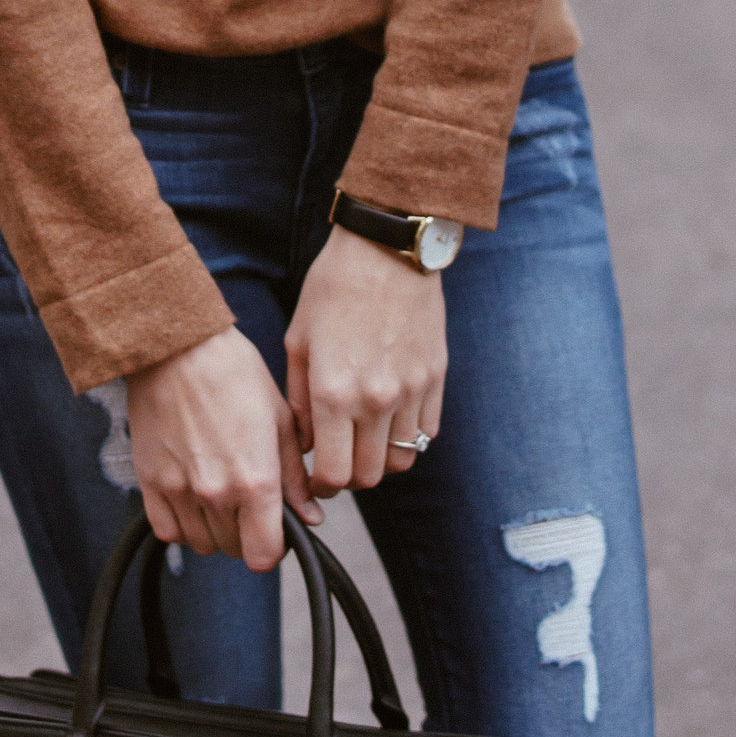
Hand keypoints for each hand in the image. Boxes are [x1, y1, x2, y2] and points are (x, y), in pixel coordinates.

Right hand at [126, 327, 316, 571]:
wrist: (178, 347)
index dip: (274, 548)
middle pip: (235, 550)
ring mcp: (180, 490)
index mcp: (256, 480)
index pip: (264, 555)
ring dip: (216, 530)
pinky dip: (182, 525)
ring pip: (202, 544)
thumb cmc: (234, 373)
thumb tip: (310, 518)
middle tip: (250, 505)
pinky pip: (168, 530)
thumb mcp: (280, 420)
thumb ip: (294, 478)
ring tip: (222, 498)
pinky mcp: (150, 482)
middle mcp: (217, 494)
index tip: (274, 531)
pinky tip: (193, 500)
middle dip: (247, 535)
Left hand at [285, 228, 447, 498]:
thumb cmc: (333, 288)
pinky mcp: (436, 379)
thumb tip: (305, 444)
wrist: (388, 250)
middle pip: (369, 477)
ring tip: (365, 444)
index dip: (320, 486)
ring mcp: (412, 391)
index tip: (314, 480)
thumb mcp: (298, 341)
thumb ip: (299, 400)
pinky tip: (390, 423)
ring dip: (380, 461)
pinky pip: (427, 433)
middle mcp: (376, 400)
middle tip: (337, 465)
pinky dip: (408, 439)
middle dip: (349, 479)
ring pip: (402, 462)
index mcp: (334, 393)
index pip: (332, 473)